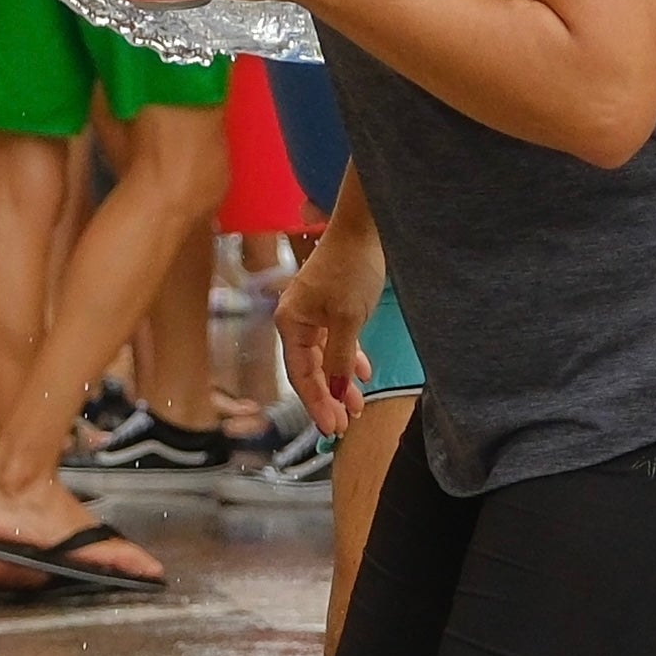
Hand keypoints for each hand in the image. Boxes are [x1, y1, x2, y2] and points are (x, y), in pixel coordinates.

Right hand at [274, 216, 383, 434]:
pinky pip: (336, 341)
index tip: (333, 427)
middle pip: (310, 369)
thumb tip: (336, 391)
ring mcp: (313, 313)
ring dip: (340, 382)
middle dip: (328, 398)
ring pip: (324, 358)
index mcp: (290, 322)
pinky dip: (348, 358)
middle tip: (345, 425)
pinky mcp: (331, 307)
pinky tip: (362, 374)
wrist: (365, 228)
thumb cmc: (352, 268)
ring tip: (356, 406)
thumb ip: (340, 357)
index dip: (317, 403)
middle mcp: (296, 320)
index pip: (301, 374)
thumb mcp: (349, 319)